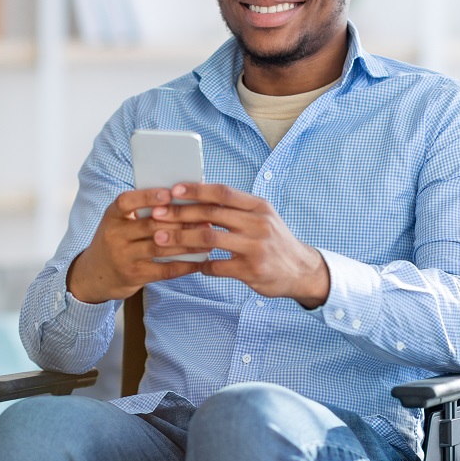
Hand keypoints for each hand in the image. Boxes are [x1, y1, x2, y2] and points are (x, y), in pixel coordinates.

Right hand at [66, 188, 204, 303]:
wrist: (94, 275)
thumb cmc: (116, 242)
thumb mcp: (119, 223)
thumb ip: (141, 212)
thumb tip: (180, 199)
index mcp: (112, 216)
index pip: (126, 202)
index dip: (147, 197)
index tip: (169, 193)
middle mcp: (114, 235)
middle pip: (150, 225)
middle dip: (181, 221)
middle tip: (205, 217)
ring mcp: (123, 257)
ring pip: (160, 247)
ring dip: (188, 242)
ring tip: (209, 238)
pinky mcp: (134, 275)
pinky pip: (164, 269)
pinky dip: (184, 265)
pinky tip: (200, 261)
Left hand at [145, 183, 330, 308]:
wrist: (302, 270)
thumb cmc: (275, 241)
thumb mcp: (263, 217)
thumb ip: (237, 209)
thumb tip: (200, 199)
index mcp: (259, 206)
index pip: (223, 192)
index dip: (196, 190)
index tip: (173, 190)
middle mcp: (258, 224)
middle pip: (212, 213)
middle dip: (180, 213)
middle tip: (157, 215)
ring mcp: (255, 247)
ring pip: (209, 238)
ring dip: (182, 238)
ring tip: (162, 238)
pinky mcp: (251, 270)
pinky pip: (217, 266)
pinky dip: (201, 265)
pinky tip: (192, 264)